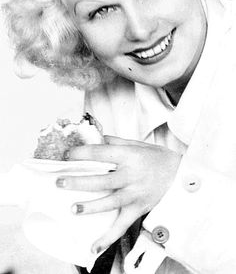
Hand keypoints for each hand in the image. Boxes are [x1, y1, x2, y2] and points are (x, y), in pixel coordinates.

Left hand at [56, 136, 181, 253]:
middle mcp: (131, 175)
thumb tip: (98, 138)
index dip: (82, 153)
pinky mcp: (138, 208)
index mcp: (130, 156)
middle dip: (78, 181)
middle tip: (60, 181)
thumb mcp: (140, 144)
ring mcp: (134, 194)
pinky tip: (94, 246)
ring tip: (72, 208)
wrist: (183, 176)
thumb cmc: (160, 158)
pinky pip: (122, 224)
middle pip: (101, 180)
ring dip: (89, 206)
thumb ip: (118, 141)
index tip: (68, 155)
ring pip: (108, 202)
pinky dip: (108, 237)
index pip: (101, 153)